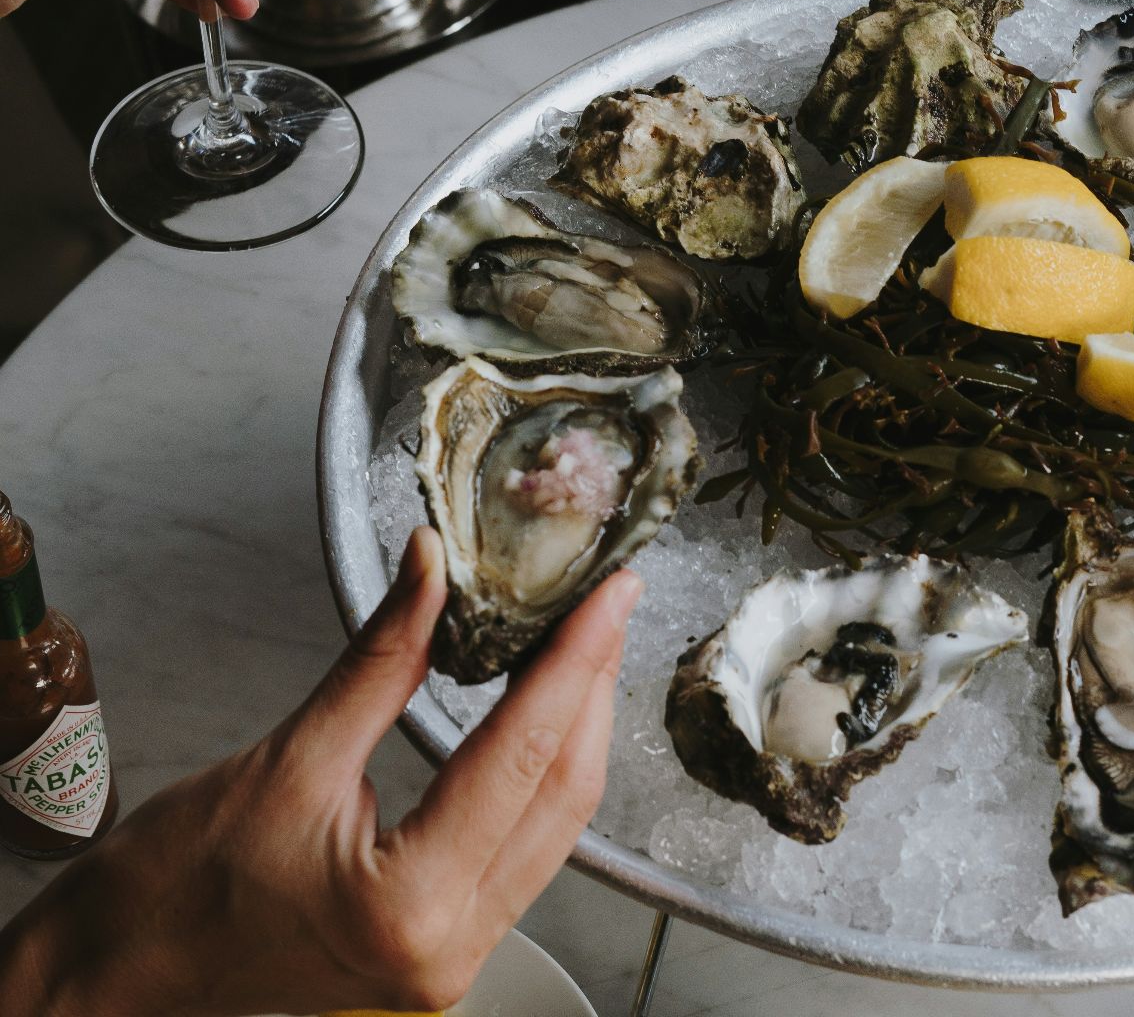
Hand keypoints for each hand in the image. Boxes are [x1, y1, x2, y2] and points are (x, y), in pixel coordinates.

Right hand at [0, 527, 643, 1016]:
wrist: (119, 970)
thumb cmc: (172, 885)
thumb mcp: (286, 756)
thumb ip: (380, 661)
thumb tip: (434, 567)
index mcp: (408, 903)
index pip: (522, 756)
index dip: (574, 661)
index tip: (607, 593)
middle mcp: (450, 946)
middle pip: (561, 795)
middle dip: (592, 689)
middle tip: (609, 603)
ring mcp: (456, 958)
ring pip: (555, 826)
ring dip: (576, 732)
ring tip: (587, 644)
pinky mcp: (448, 950)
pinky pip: (524, 851)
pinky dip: (539, 777)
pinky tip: (548, 717)